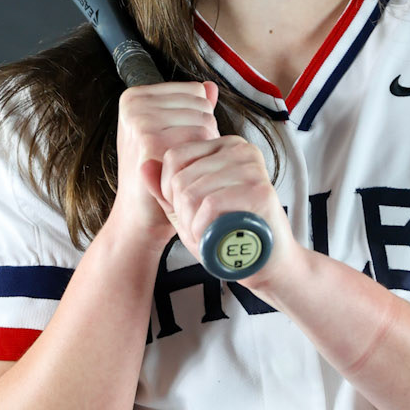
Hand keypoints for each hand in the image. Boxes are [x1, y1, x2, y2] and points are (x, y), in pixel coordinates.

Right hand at [107, 81, 220, 253]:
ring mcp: (140, 121)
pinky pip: (202, 138)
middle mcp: (135, 104)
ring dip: (204, 148)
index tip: (177, 143)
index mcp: (135, 98)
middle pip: (201, 105)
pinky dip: (203, 159)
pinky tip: (185, 174)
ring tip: (183, 167)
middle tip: (181, 160)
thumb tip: (209, 86)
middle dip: (202, 134)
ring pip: (206, 121)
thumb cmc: (157, 176)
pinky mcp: (150, 140)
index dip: (197, 121)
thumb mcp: (169, 135)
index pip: (195, 92)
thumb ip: (189, 109)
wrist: (139, 217)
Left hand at [158, 129, 295, 288]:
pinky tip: (214, 238)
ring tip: (209, 235)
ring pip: (192, 193)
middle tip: (201, 229)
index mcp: (224, 146)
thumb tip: (142, 165)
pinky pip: (210, 205)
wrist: (267, 264)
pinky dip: (204, 228)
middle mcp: (240, 150)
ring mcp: (252, 168)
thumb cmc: (228, 235)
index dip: (169, 192)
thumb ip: (164, 189)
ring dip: (193, 224)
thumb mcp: (188, 210)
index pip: (173, 157)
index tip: (188, 212)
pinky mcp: (260, 190)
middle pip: (181, 178)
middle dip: (182, 212)